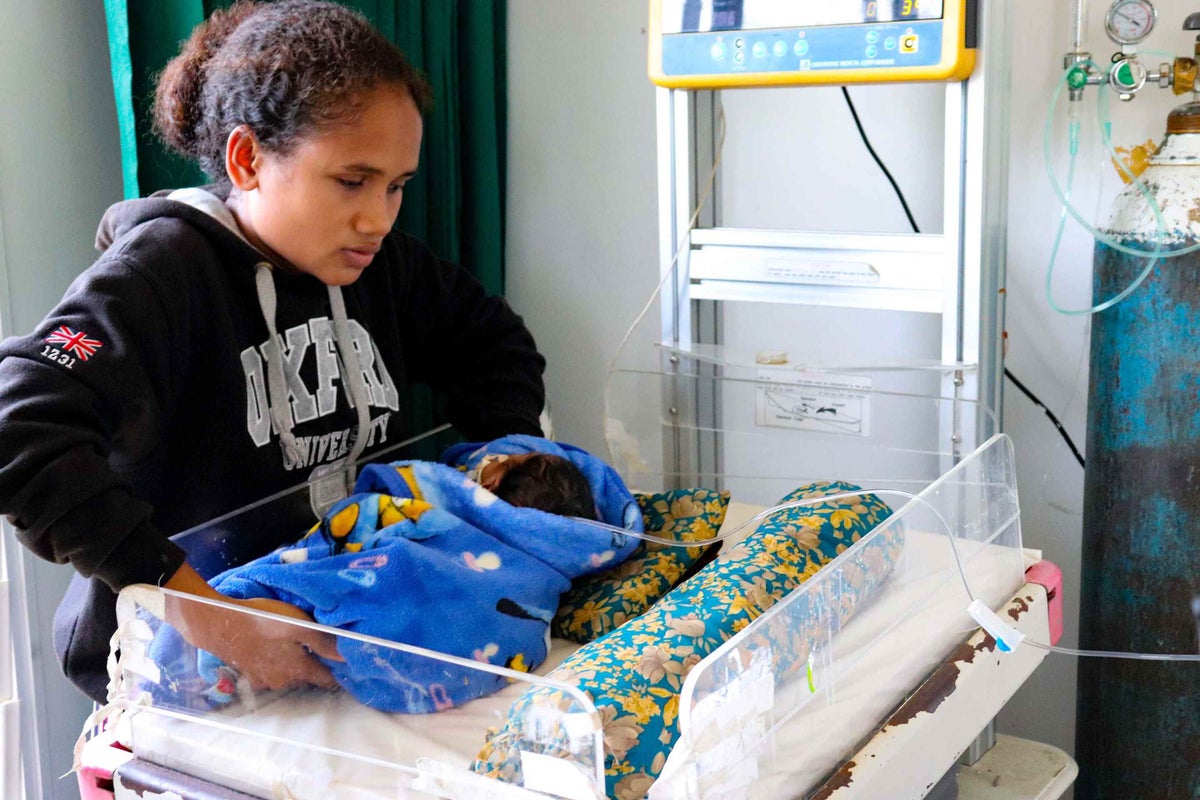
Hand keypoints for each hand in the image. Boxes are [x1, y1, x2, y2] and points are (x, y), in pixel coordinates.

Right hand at [163, 564, 342, 691]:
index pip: (326, 680)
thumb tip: (347, 656)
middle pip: (307, 678)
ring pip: (287, 677)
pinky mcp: (248, 674)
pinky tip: (271, 652)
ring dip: (293, 667)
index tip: (345, 666)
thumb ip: (324, 643)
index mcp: (299, 671)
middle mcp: (283, 681)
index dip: (337, 673)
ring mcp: (263, 680)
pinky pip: (269, 674)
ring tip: (294, 649)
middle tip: (318, 650)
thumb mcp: (300, 626)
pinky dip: (274, 665)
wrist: (219, 624)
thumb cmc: (263, 621)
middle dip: (314, 667)